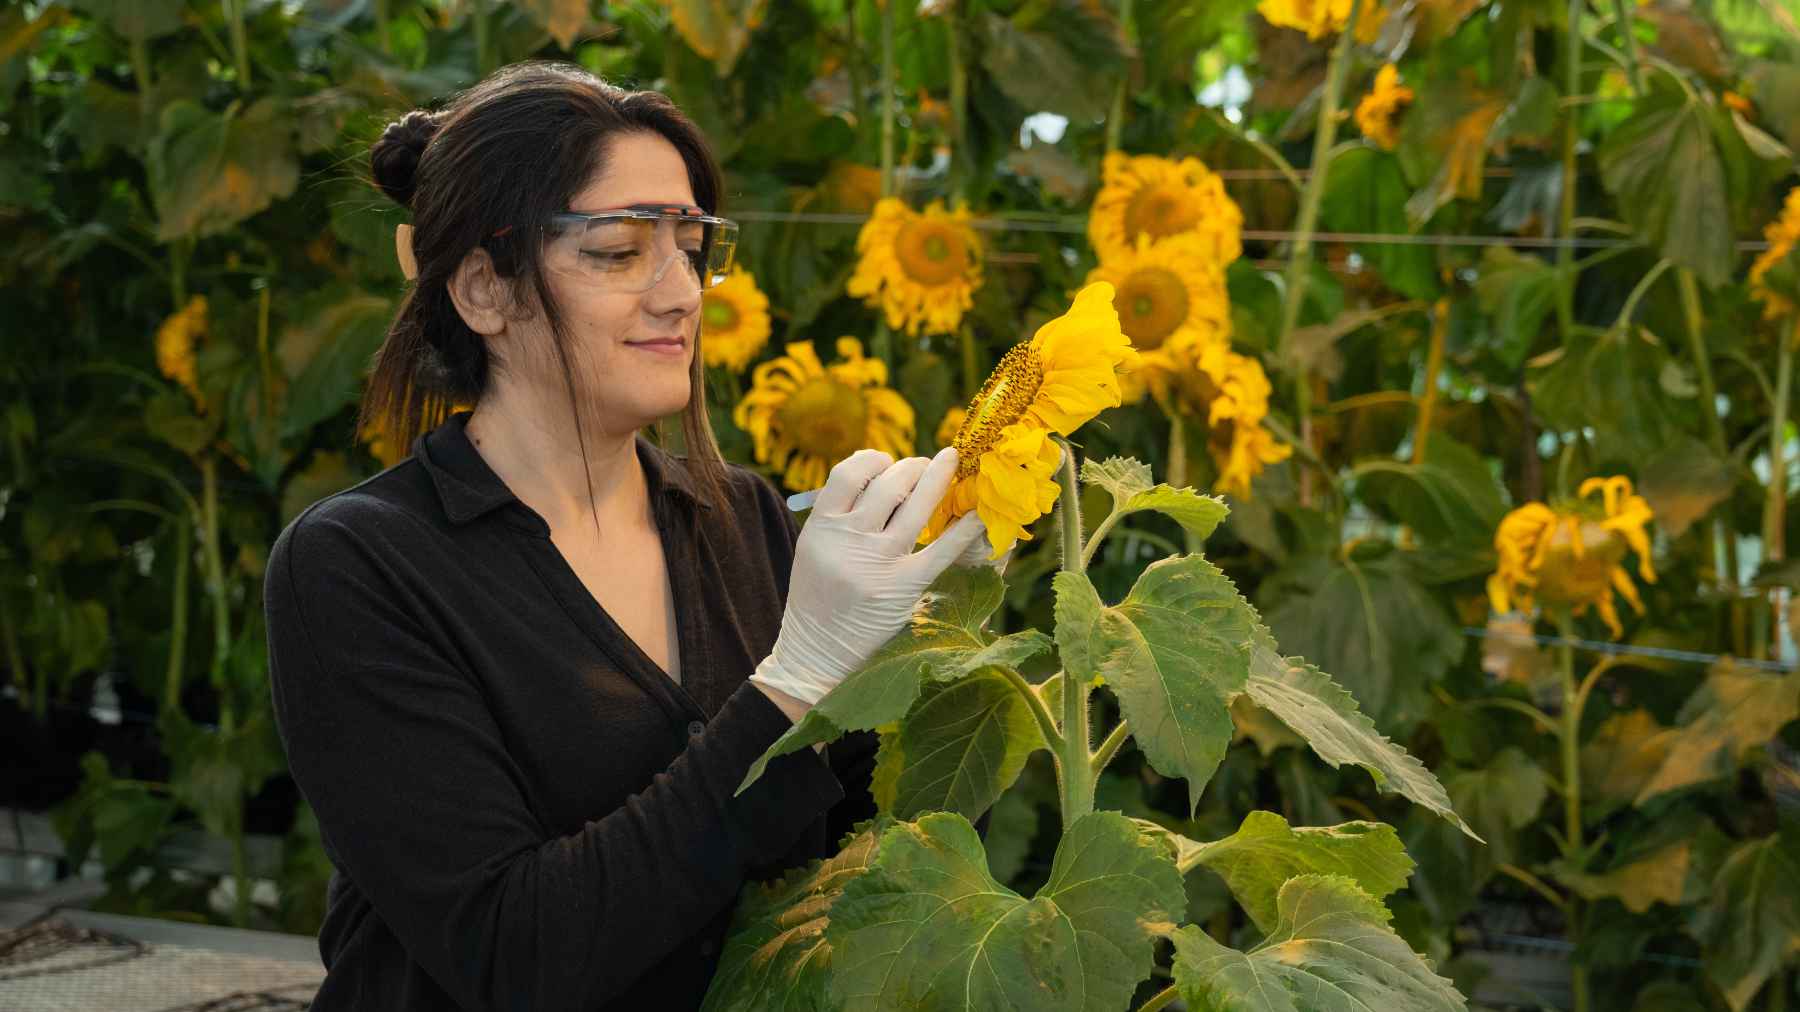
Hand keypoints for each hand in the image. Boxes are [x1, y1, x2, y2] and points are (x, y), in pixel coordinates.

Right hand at [749, 447, 989, 706]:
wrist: (817, 654)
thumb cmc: (818, 598)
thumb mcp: (814, 549)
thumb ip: (839, 514)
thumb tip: (879, 474)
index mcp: (821, 527)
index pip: (849, 474)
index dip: (872, 459)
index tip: (886, 461)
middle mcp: (849, 539)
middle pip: (887, 483)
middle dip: (912, 467)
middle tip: (925, 465)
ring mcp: (878, 562)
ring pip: (914, 505)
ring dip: (935, 478)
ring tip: (946, 467)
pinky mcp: (904, 587)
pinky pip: (941, 550)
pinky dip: (963, 529)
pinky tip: (979, 514)